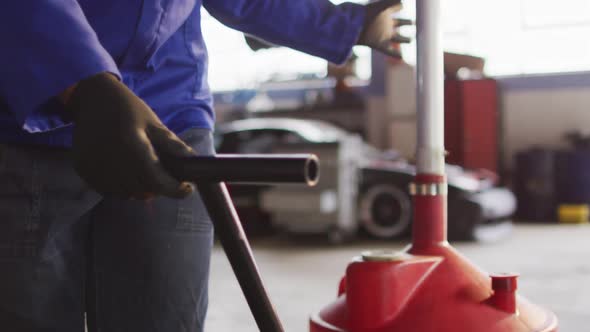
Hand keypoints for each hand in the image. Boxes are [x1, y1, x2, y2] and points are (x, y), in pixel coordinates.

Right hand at [67, 73, 195, 198]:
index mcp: (131, 144)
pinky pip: (109, 190)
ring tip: (144, 170)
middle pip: (143, 190)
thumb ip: (173, 146)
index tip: (186, 188)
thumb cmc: (128, 109)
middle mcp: (110, 158)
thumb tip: (193, 163)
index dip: (175, 189)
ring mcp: (93, 166)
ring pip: (126, 194)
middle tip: (165, 175)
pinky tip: (126, 170)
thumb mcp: (154, 123)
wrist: (93, 98)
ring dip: (140, 188)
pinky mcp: (83, 169)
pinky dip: (122, 186)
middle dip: (159, 187)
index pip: (157, 181)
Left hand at [357, 0, 411, 57]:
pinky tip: (401, 57)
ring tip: (411, 39)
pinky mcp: (377, 45)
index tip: (404, 4)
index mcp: (384, 13)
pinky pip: (388, 51)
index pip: (396, 8)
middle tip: (415, 23)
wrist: (350, 27)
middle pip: (398, 23)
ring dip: (404, 39)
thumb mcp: (380, 8)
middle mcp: (384, 24)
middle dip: (406, 23)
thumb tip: (404, 2)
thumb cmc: (364, 15)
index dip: (400, 5)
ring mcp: (381, 35)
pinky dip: (395, 54)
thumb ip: (392, 3)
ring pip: (396, 37)